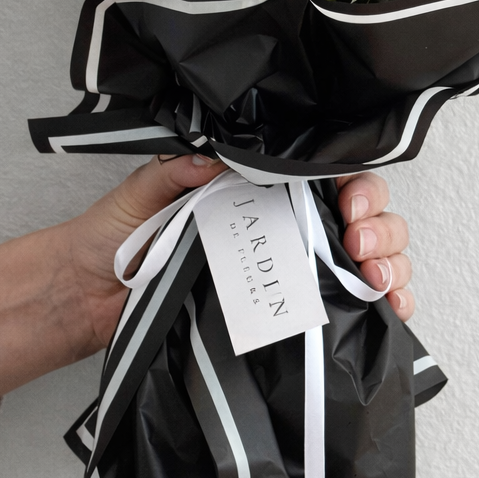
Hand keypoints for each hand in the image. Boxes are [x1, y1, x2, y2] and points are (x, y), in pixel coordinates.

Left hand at [0, 157, 413, 407]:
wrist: (87, 299)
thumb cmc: (114, 239)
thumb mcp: (142, 193)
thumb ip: (176, 172)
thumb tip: (217, 156)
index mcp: (262, 193)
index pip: (332, 179)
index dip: (357, 187)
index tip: (349, 203)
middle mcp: (288, 230)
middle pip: (367, 219)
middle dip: (382, 229)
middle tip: (360, 245)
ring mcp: (294, 277)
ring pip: (373, 263)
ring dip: (391, 268)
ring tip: (375, 281)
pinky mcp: (290, 321)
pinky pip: (355, 315)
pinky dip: (385, 314)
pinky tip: (390, 314)